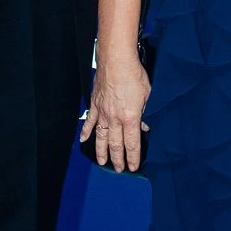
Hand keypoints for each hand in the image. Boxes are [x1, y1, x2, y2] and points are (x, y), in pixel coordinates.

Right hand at [80, 56, 150, 173]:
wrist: (116, 60)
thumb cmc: (134, 75)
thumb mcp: (147, 95)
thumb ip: (144, 113)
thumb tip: (144, 126)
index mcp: (130, 118)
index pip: (132, 143)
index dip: (132, 157)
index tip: (133, 167)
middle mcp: (115, 119)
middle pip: (115, 144)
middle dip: (118, 159)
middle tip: (118, 170)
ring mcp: (102, 112)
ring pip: (101, 137)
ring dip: (101, 151)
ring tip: (102, 162)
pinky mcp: (94, 104)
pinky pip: (89, 121)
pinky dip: (86, 132)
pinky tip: (83, 141)